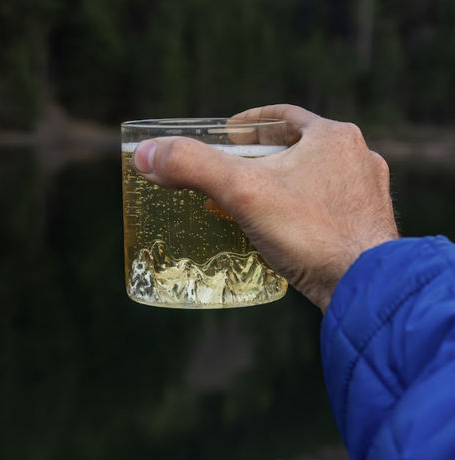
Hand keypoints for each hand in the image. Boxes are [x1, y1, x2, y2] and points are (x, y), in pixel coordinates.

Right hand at [133, 104, 398, 311]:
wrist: (365, 287)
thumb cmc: (310, 234)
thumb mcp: (243, 193)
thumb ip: (193, 167)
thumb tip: (147, 156)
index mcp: (334, 138)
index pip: (284, 117)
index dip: (249, 122)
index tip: (226, 134)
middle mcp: (359, 160)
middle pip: (300, 149)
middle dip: (264, 159)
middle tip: (233, 173)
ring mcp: (368, 196)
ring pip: (317, 181)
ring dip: (286, 187)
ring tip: (255, 204)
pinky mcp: (368, 229)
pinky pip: (329, 211)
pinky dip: (303, 214)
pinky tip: (285, 233)